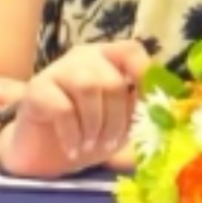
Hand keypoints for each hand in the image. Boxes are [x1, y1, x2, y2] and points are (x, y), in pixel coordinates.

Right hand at [0, 40, 150, 177]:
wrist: (41, 151)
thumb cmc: (86, 132)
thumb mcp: (119, 122)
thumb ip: (139, 109)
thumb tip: (167, 110)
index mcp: (107, 61)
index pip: (131, 51)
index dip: (144, 75)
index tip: (146, 107)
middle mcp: (82, 58)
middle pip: (112, 79)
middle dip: (116, 119)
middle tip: (108, 144)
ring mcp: (56, 70)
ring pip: (88, 86)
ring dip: (95, 124)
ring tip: (90, 146)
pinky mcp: (35, 89)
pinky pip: (62, 107)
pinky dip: (72, 134)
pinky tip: (72, 148)